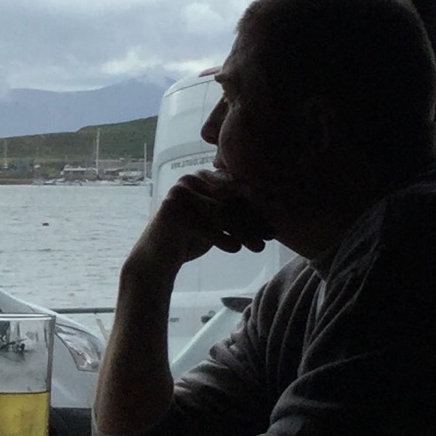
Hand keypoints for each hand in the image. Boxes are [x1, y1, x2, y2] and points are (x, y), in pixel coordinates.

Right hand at [128, 170, 273, 280]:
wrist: (157, 259)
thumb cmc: (191, 239)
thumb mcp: (217, 221)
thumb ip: (236, 209)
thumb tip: (276, 207)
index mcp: (203, 176)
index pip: (236, 186)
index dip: (258, 201)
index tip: (279, 215)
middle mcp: (190, 180)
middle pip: (230, 199)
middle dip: (254, 218)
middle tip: (271, 234)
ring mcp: (179, 194)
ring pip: (221, 213)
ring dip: (244, 232)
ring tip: (259, 247)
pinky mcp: (171, 212)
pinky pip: (206, 226)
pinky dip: (223, 239)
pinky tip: (235, 249)